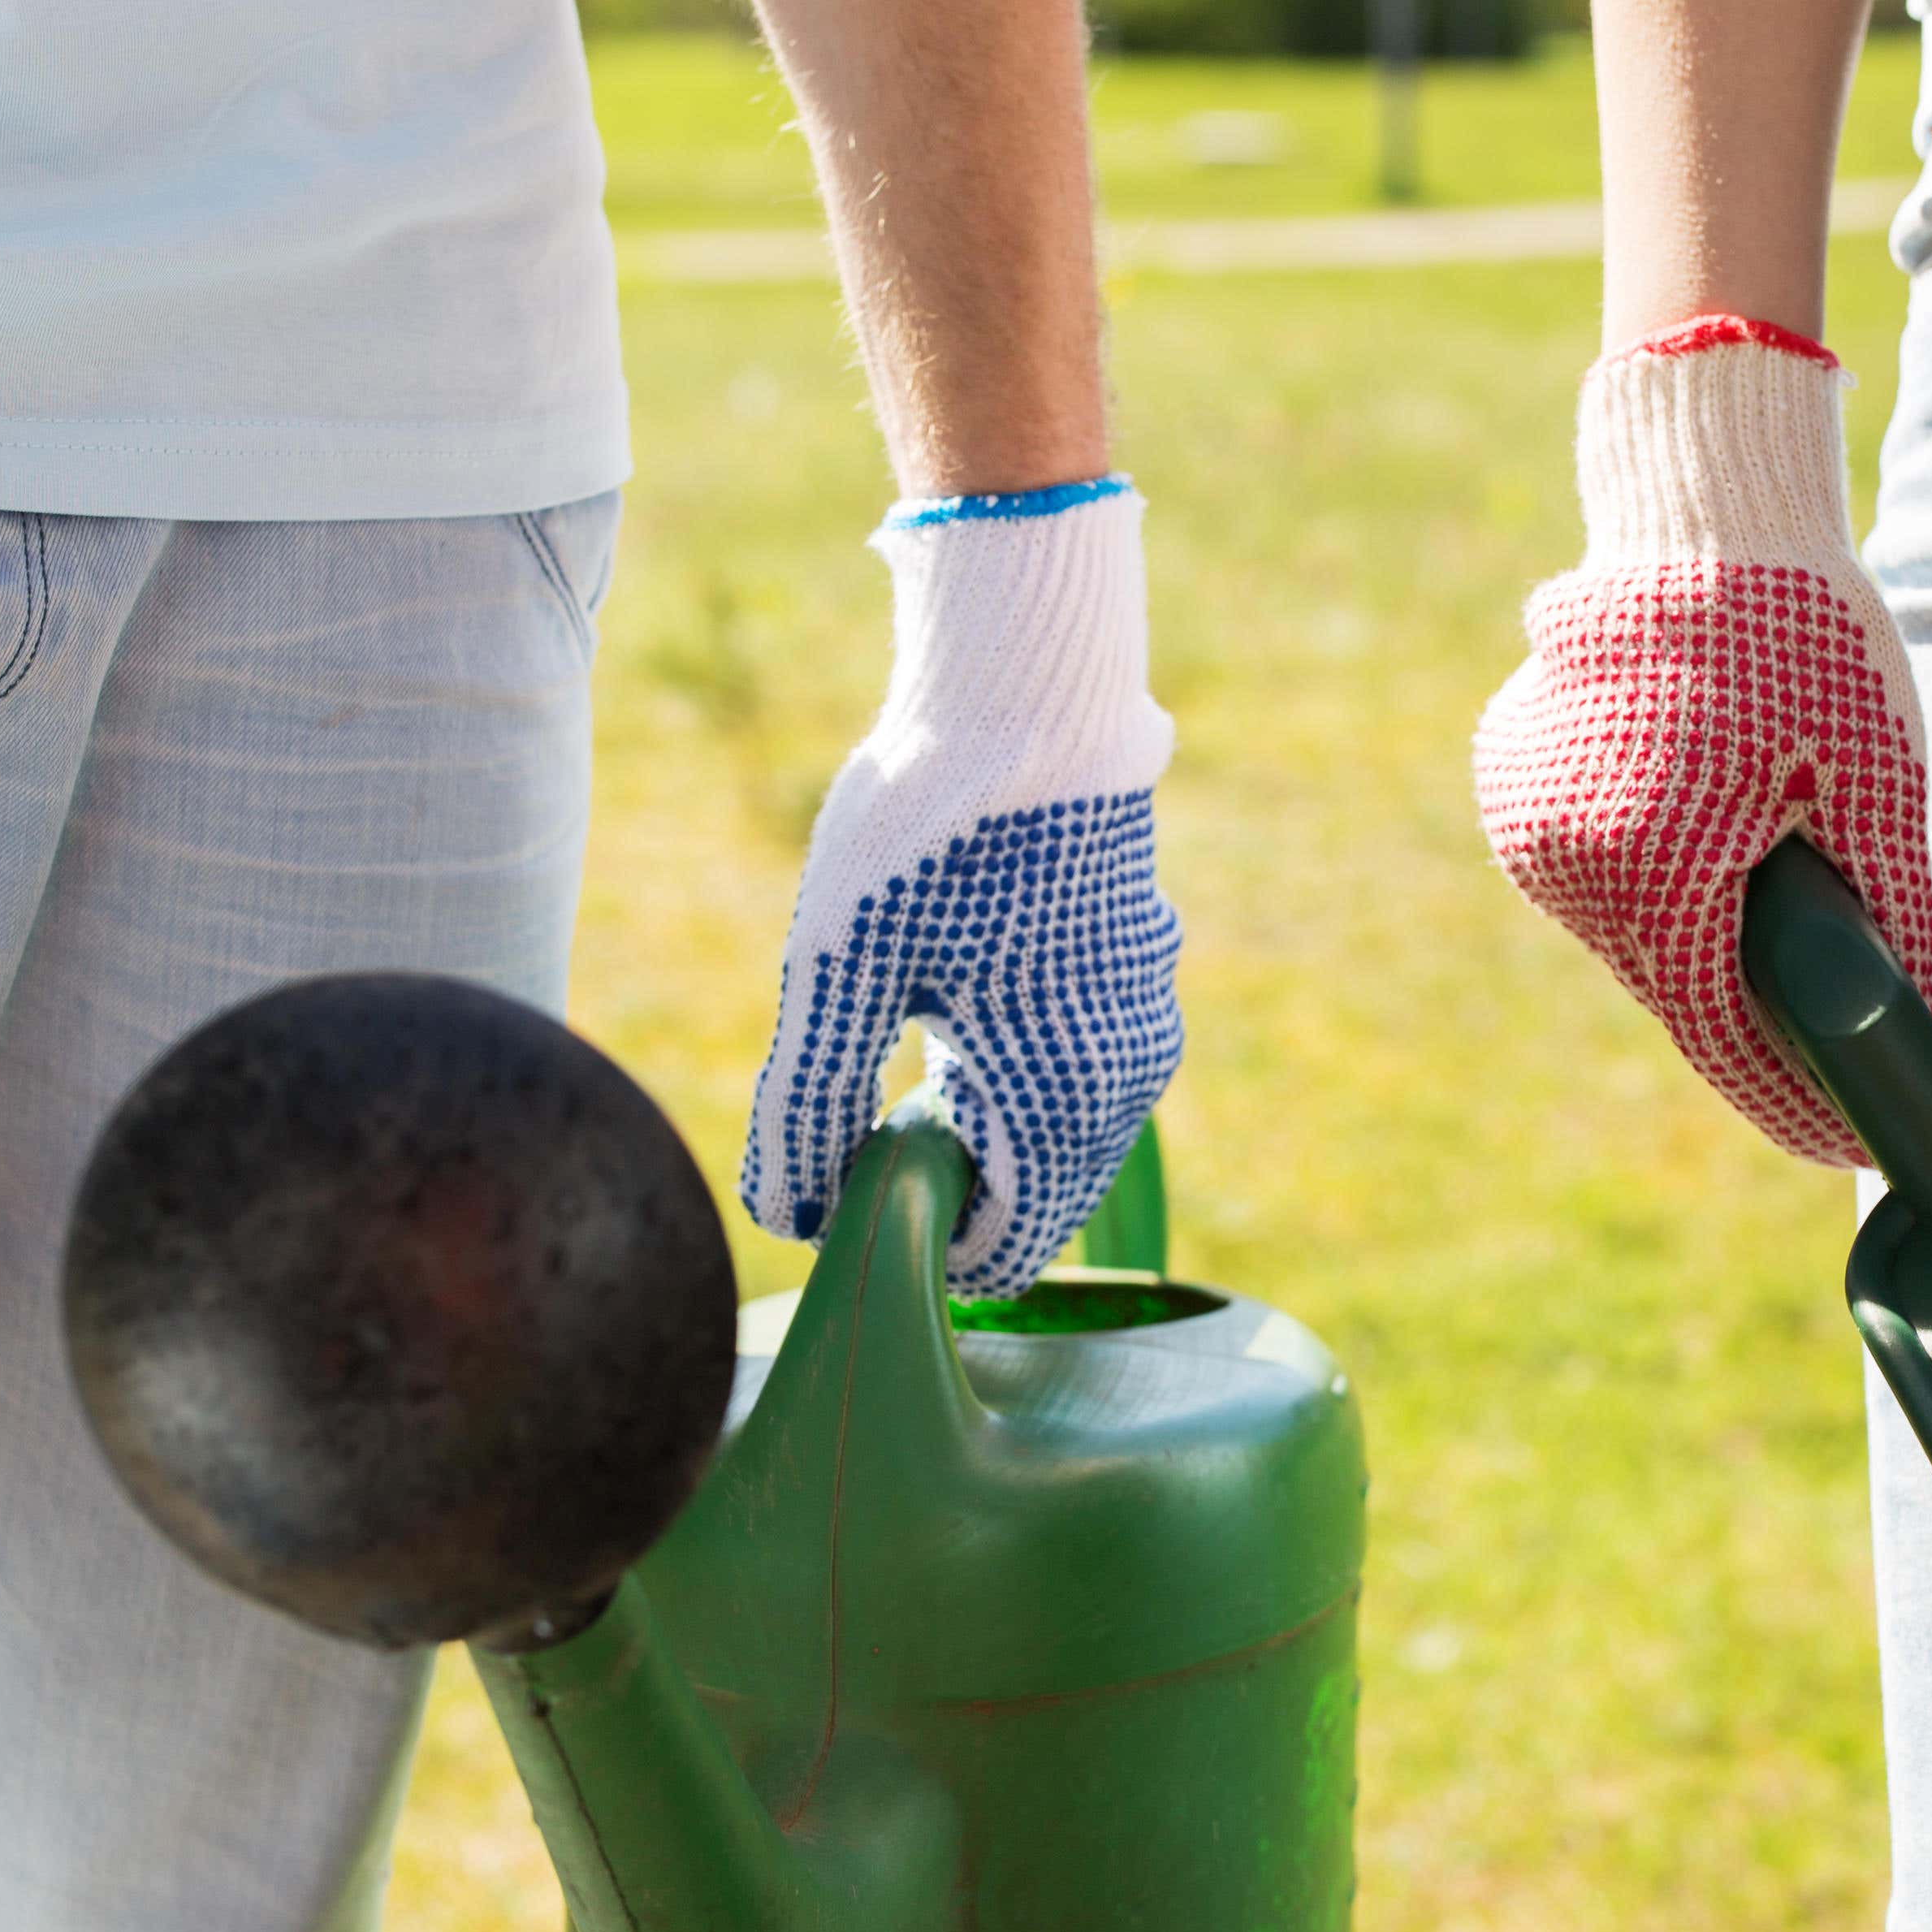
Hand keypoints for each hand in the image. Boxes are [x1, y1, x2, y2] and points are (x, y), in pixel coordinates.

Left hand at [744, 480, 1182, 1296]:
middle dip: (945, 1183)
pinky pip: (1078, 1058)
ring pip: (1057, 1127)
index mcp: (1064, 1097)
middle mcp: (1127, 1074)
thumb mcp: (837, 969)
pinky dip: (1017, 1063)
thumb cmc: (932, 826)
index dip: (915, 1241)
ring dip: (978, 1120)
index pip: (1002, 1250)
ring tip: (899, 1036)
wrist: (1032, 681)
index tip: (847, 1175)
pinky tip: (952, 989)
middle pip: (1033, 1196)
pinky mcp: (1138, 961)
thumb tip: (788, 1216)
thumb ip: (806, 1102)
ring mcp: (1143, 1015)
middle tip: (859, 1105)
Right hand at [1472, 315, 1931, 1166]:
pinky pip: (1594, 868)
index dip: (1788, 1102)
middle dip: (1751, 1027)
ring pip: (1632, 933)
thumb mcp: (1876, 781)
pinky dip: (1652, 878)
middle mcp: (1568, 863)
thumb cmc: (1804, 637)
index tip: (1843, 1150)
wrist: (1702, 511)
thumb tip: (1912, 1026)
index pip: (1724, 1035)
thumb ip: (1888, 917)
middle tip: (1830, 1067)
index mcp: (1654, 870)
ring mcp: (1528, 824)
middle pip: (1675, 990)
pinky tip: (1711, 852)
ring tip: (1775, 941)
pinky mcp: (1513, 784)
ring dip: (1699, 946)